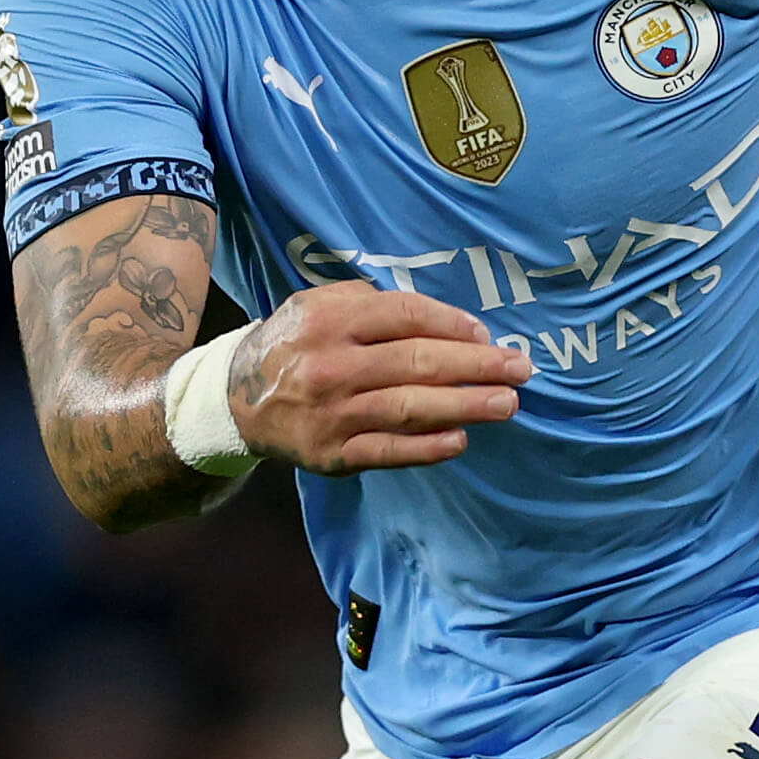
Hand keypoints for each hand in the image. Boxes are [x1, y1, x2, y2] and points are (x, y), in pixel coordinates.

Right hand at [226, 284, 531, 474]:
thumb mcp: (318, 303)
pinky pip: (390, 451)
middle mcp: (330, 365)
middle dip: (477, 366)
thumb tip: (448, 325)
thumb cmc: (296, 342)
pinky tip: (462, 439)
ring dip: (466, 406)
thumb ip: (372, 304)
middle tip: (521, 369)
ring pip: (410, 408)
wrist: (237, 398)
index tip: (486, 336)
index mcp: (329, 319)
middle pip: (417, 362)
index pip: (405, 316)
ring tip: (507, 403)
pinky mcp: (333, 454)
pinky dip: (429, 447)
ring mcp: (332, 414)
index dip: (452, 324)